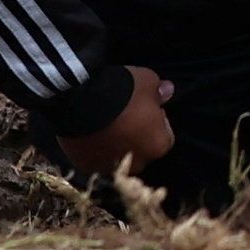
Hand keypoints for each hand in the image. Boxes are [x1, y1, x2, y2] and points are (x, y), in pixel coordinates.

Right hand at [50, 65, 171, 181]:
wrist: (82, 102)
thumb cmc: (123, 92)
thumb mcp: (147, 81)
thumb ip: (159, 91)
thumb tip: (167, 91)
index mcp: (158, 145)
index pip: (164, 136)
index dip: (156, 120)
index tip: (145, 107)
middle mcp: (138, 163)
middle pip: (141, 150)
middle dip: (135, 136)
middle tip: (124, 116)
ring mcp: (110, 168)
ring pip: (116, 157)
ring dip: (114, 145)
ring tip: (104, 123)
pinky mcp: (86, 166)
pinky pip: (94, 158)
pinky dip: (94, 148)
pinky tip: (88, 131)